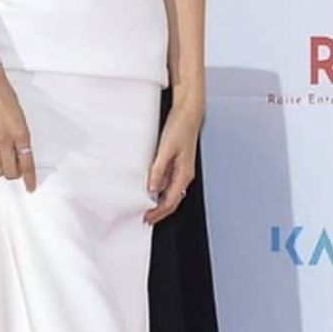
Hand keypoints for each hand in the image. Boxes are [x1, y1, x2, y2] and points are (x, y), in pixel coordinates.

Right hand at [0, 68, 36, 190]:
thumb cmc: (4, 97)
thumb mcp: (20, 119)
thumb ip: (21, 139)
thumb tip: (20, 157)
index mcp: (20, 133)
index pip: (27, 164)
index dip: (29, 179)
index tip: (30, 187)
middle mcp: (4, 140)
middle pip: (10, 172)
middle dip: (14, 173)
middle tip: (14, 166)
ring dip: (0, 170)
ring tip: (1, 160)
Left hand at [144, 104, 200, 224]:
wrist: (188, 113)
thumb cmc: (181, 128)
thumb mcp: (166, 149)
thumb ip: (158, 169)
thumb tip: (152, 188)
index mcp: (184, 174)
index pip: (171, 201)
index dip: (158, 212)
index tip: (147, 218)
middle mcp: (184, 175)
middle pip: (171, 200)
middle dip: (159, 211)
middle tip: (145, 218)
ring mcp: (180, 169)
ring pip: (169, 192)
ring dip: (158, 201)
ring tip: (145, 205)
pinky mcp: (176, 163)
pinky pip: (167, 181)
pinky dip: (158, 188)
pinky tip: (149, 187)